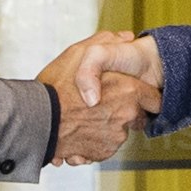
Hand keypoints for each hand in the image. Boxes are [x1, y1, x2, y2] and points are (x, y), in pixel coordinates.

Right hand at [38, 35, 155, 166]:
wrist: (36, 121)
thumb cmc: (55, 87)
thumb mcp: (79, 53)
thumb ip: (106, 41)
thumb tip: (125, 37)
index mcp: (128, 91)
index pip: (154, 99)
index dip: (145, 96)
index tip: (138, 96)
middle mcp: (126, 116)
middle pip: (136, 116)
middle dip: (123, 111)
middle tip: (101, 103)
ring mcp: (115, 137)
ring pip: (118, 131)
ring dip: (106, 126)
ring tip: (84, 116)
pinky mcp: (102, 153)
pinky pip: (104, 146)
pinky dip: (95, 140)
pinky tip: (79, 129)